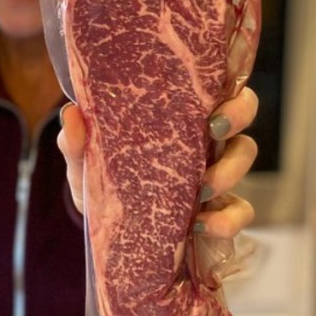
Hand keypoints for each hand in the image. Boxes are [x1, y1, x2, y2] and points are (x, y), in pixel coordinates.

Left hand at [56, 86, 258, 238]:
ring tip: (202, 188)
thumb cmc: (102, 184)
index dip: (221, 83)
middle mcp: (202, 139)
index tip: (211, 99)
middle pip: (241, 113)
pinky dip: (228, 219)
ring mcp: (215, 173)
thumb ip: (76, 143)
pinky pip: (240, 212)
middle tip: (214, 130)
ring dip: (231, 170)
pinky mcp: (219, 212)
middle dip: (238, 117)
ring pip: (244, 156)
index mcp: (176, 118)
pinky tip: (201, 224)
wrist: (106, 232)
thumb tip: (71, 114)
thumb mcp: (84, 164)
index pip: (211, 86)